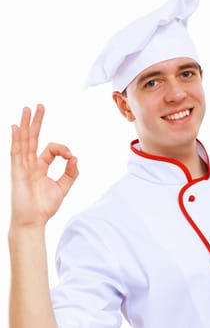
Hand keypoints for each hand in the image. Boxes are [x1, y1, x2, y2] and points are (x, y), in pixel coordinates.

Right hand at [10, 104, 78, 227]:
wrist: (34, 221)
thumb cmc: (45, 207)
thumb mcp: (63, 187)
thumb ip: (71, 173)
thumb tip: (75, 157)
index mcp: (41, 166)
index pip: (51, 149)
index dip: (62, 148)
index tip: (70, 156)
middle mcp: (30, 164)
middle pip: (33, 138)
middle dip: (37, 122)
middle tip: (39, 106)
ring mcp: (22, 166)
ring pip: (24, 141)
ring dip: (26, 124)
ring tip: (27, 109)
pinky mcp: (17, 172)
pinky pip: (15, 152)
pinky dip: (16, 139)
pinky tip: (16, 127)